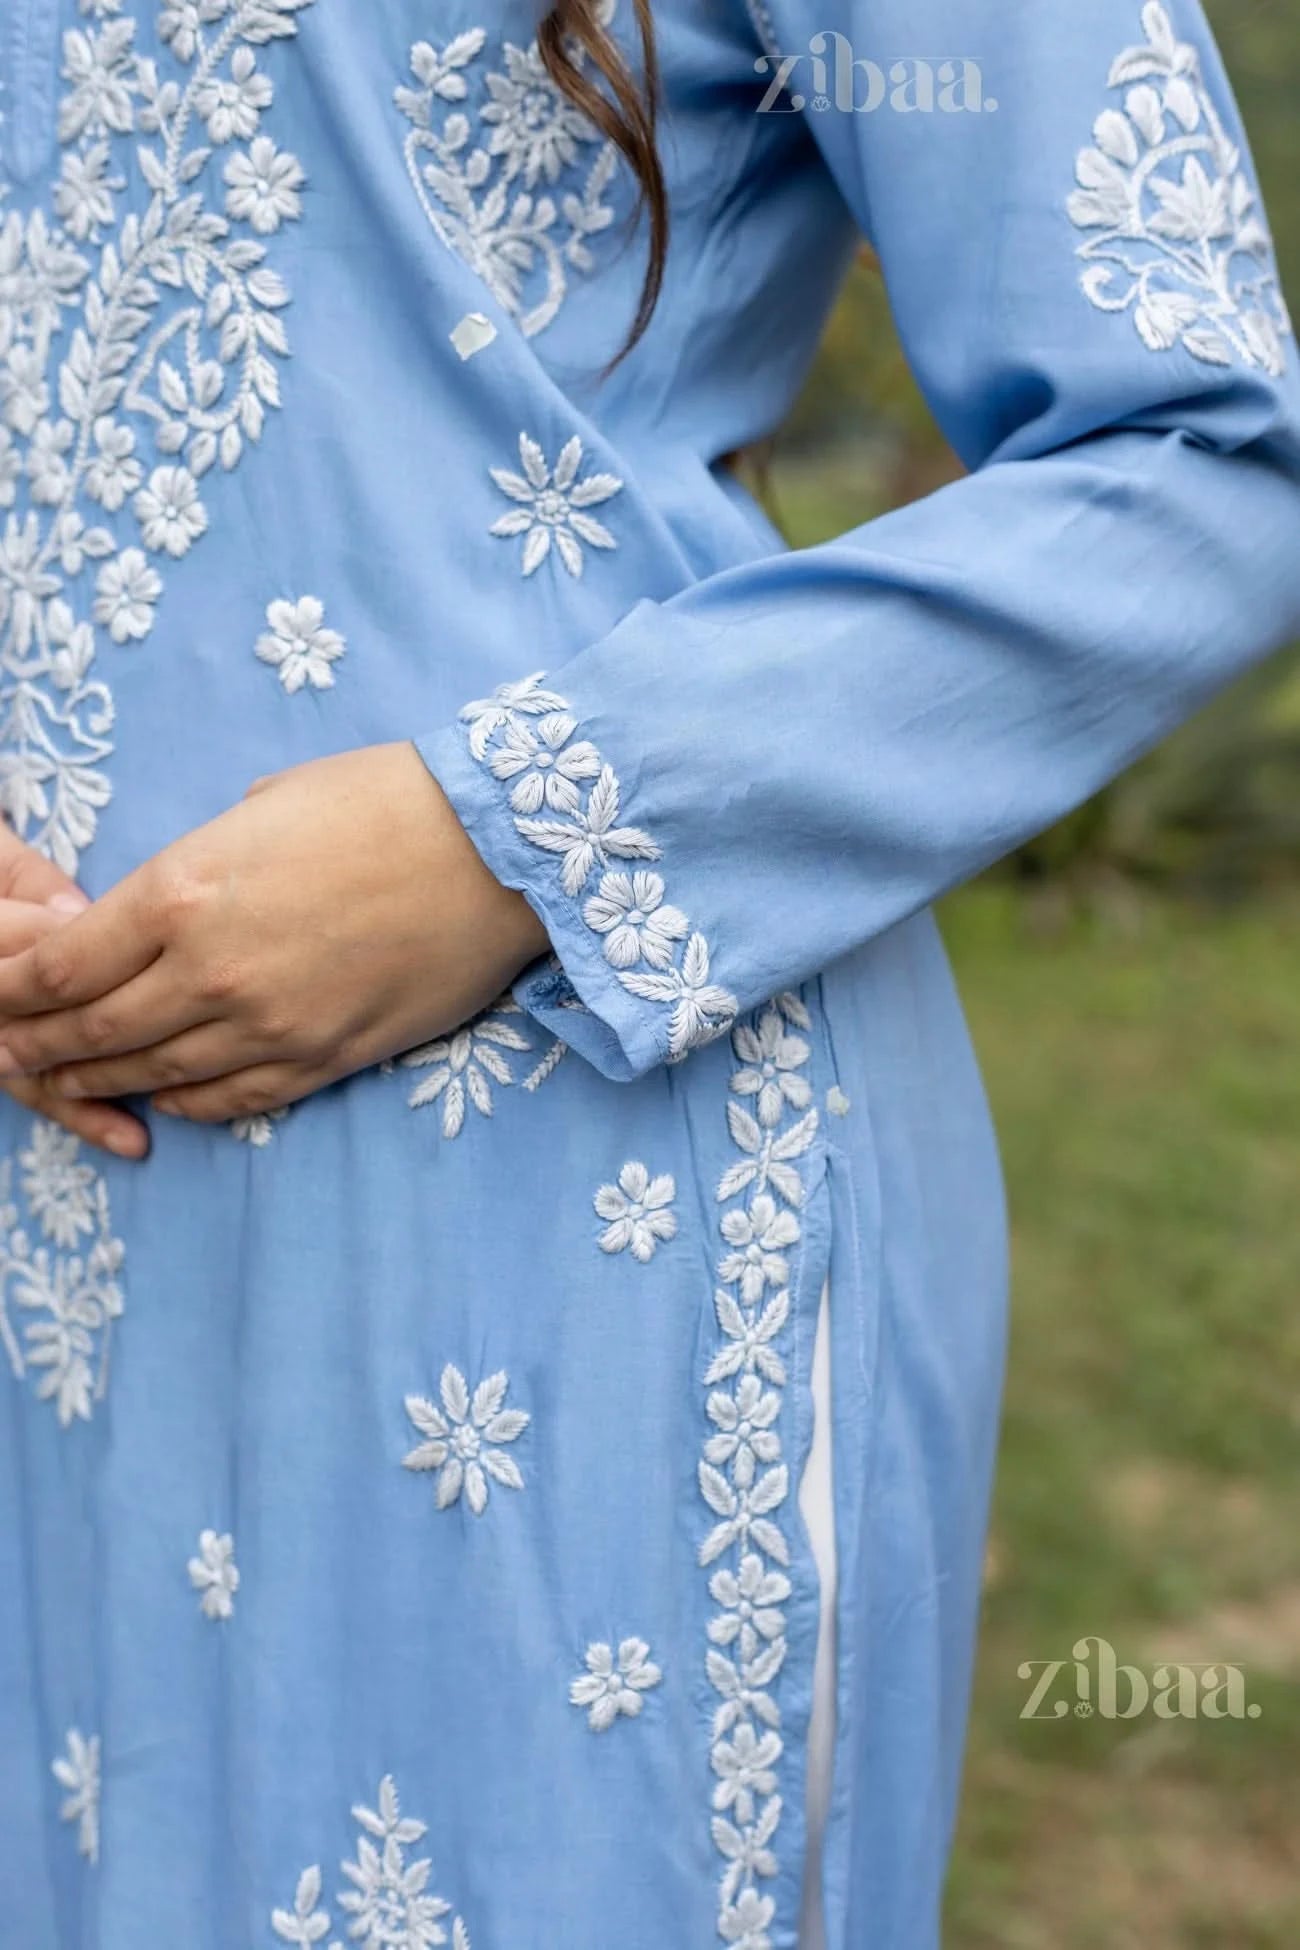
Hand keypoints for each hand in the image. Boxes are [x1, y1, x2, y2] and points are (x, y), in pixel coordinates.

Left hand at [0, 744, 549, 1125]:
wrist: (499, 853)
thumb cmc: (385, 802)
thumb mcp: (261, 807)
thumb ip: (198, 867)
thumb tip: (171, 905)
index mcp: (183, 890)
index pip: (60, 964)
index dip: (12, 989)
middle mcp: (211, 972)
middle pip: (92, 1031)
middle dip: (36, 1045)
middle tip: (9, 1052)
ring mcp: (269, 1027)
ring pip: (152, 1075)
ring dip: (96, 1082)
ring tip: (63, 1082)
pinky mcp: (322, 1061)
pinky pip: (228, 1101)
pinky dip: (181, 1105)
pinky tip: (160, 1099)